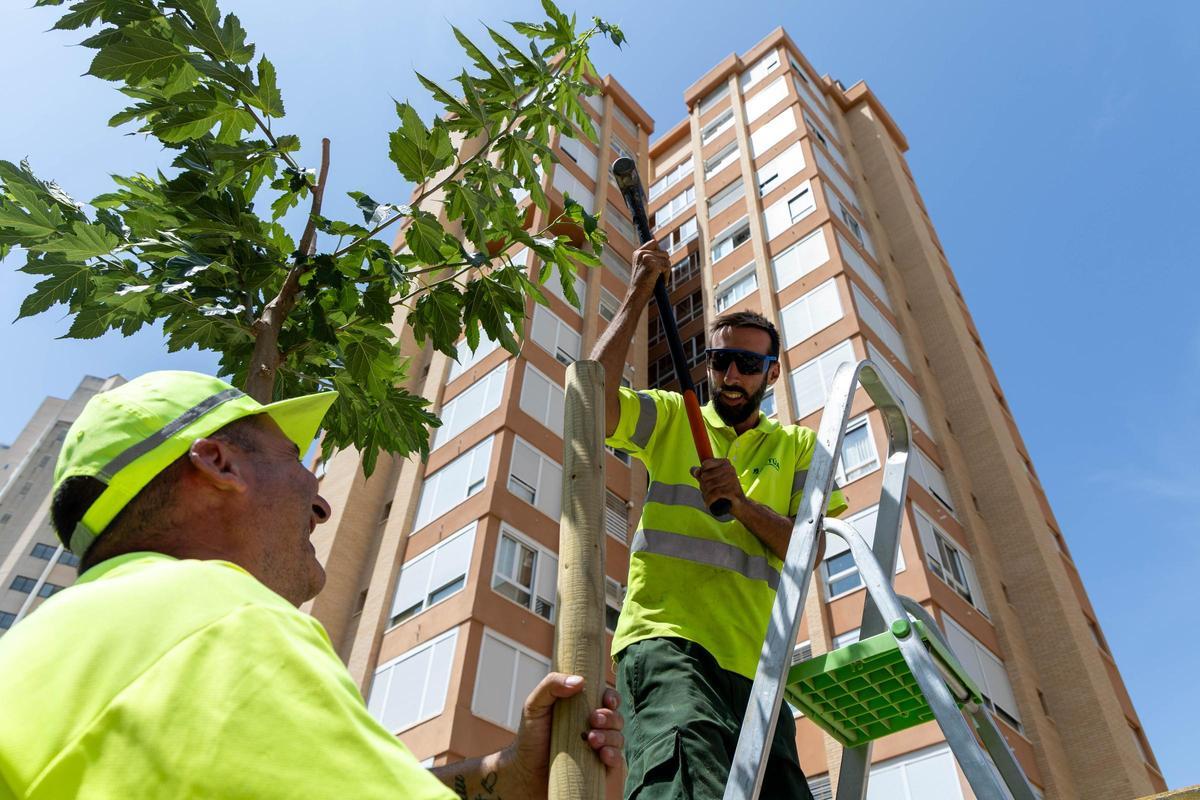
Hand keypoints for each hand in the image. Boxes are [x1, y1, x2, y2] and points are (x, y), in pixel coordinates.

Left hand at [504, 673, 623, 798]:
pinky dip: (614, 756)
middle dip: (609, 717)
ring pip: (618, 738)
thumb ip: (552, 685)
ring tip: (591, 739)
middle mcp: (596, 728)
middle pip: (616, 718)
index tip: (607, 701)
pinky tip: (603, 755)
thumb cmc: (531, 736)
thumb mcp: (535, 705)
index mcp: (584, 710)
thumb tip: (580, 681)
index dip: (612, 698)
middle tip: (593, 720)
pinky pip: (617, 763)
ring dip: (610, 737)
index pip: (608, 700)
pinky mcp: (600, 770)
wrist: (526, 771)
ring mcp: (599, 749)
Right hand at [630, 239, 669, 292]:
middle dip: (664, 264)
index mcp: (637, 253)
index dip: (659, 252)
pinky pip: (667, 266)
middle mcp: (641, 253)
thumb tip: (665, 253)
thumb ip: (652, 259)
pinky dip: (667, 275)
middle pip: (664, 252)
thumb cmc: (642, 286)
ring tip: (658, 279)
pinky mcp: (653, 265)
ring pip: (667, 259)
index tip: (659, 264)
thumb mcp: (645, 269)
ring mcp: (646, 258)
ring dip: (666, 270)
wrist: (636, 297)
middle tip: (658, 275)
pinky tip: (662, 282)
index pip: (654, 243)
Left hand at [691, 458, 746, 514]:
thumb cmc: (724, 490)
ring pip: (709, 485)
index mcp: (725, 463)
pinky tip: (710, 502)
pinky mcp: (733, 489)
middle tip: (708, 492)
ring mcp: (732, 479)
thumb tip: (694, 471)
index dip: (702, 475)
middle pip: (705, 476)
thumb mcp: (711, 480)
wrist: (739, 504)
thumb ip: (701, 474)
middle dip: (703, 487)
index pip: (705, 465)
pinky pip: (715, 493)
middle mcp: (730, 469)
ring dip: (706, 494)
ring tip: (709, 497)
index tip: (706, 480)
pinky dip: (710, 499)